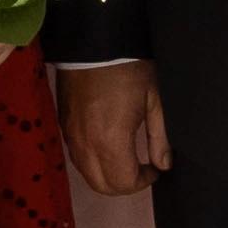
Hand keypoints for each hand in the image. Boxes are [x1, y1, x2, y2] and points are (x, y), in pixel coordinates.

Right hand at [61, 59, 168, 198]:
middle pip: (102, 186)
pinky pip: (77, 157)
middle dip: (124, 185)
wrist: (94, 41)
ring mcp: (71, 136)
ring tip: (126, 160)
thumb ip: (159, 137)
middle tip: (141, 170)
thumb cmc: (130, 68)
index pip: (123, 183)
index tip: (155, 169)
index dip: (143, 182)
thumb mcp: (154, 101)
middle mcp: (86, 144)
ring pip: (87, 174)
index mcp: (111, 140)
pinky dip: (93, 162)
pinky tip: (108, 147)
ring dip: (107, 176)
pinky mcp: (64, 126)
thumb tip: (164, 164)